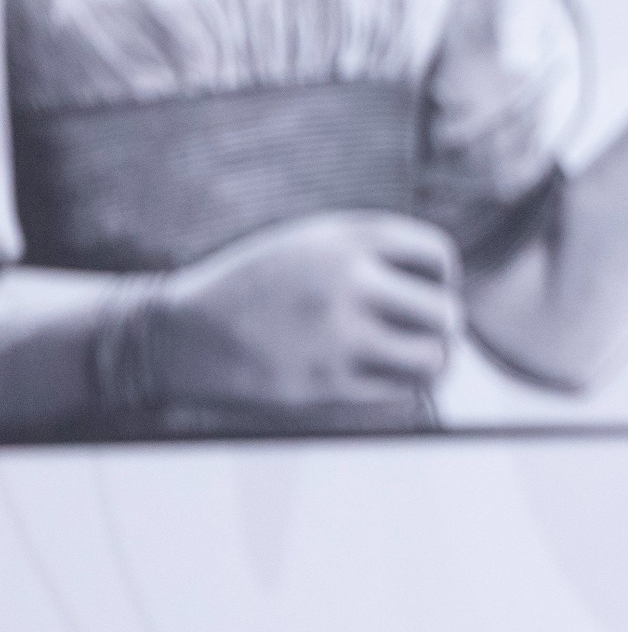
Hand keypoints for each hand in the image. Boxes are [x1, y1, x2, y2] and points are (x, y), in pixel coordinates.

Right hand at [152, 212, 460, 408]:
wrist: (178, 334)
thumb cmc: (257, 286)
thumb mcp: (311, 242)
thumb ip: (374, 250)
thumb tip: (446, 283)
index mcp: (347, 240)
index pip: (438, 256)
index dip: (441, 277)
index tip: (424, 290)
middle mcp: (347, 283)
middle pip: (445, 310)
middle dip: (442, 323)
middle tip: (426, 331)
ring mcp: (336, 336)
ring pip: (433, 357)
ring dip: (433, 360)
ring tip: (418, 358)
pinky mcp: (323, 385)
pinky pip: (398, 391)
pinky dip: (402, 386)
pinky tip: (384, 376)